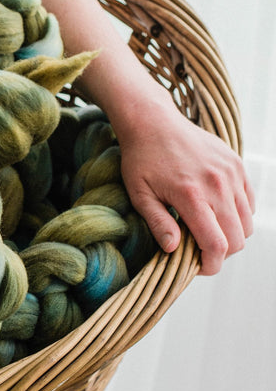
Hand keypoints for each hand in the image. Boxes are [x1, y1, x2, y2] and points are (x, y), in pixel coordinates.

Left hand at [116, 97, 254, 275]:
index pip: (217, 245)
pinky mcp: (236, 165)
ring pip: (247, 222)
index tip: (197, 268)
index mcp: (192, 196)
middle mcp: (218, 185)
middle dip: (221, 254)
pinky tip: (216, 213)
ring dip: (231, 235)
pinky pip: (249, 202)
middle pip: (237, 238)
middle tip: (200, 252)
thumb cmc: (141, 160)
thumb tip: (174, 249)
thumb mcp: (140, 194)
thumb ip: (158, 223)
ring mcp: (231, 174)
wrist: (153, 122)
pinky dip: (238, 215)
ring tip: (207, 233)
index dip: (211, 265)